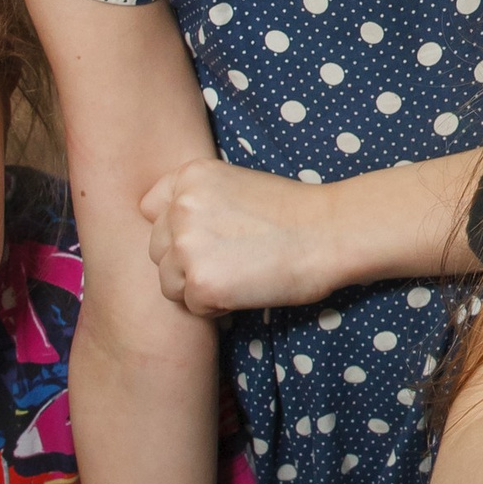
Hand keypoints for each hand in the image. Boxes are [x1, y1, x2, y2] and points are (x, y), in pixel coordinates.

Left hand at [141, 159, 335, 316]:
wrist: (331, 232)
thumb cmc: (294, 213)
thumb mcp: (237, 184)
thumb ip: (199, 201)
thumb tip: (174, 235)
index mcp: (189, 176)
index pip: (151, 210)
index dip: (176, 229)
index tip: (208, 236)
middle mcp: (180, 207)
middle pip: (158, 250)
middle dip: (187, 262)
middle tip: (232, 260)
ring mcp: (186, 245)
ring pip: (169, 282)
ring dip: (199, 286)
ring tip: (240, 275)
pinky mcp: (200, 282)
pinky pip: (192, 306)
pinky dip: (217, 306)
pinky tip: (247, 289)